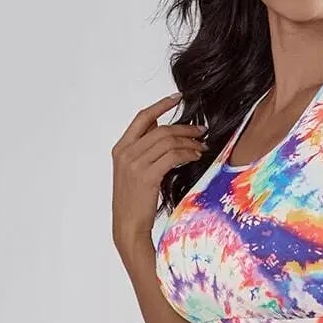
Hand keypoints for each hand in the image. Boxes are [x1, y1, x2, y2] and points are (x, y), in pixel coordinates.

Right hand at [111, 91, 207, 253]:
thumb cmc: (134, 202)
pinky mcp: (146, 175)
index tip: (178, 97)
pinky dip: (187, 154)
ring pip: (168, 141)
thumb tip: (161, 128)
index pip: (142, 117)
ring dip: (189, 142)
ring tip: (201, 147)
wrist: (128, 225)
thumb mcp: (133, 171)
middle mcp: (125, 152)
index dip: (161, 104)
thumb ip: (144, 150)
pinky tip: (195, 157)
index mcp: (120, 148)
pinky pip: (172, 156)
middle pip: (161, 129)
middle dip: (184, 128)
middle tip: (201, 131)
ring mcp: (134, 163)